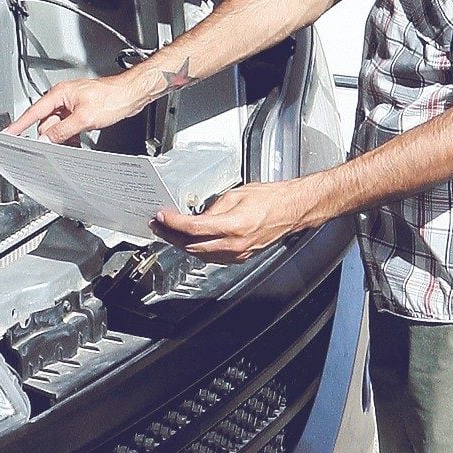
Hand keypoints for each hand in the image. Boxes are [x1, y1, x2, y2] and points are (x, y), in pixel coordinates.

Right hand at [8, 73, 155, 142]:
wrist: (130, 94)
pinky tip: (76, 140)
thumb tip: (45, 139)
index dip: (19, 124)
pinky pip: (67, 125)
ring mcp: (72, 104)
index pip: (33, 112)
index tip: (8, 133)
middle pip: (45, 122)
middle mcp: (63, 98)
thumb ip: (61, 130)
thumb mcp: (83, 118)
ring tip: (72, 142)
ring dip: (62, 136)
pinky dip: (69, 135)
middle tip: (53, 146)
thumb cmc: (112, 98)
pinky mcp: (80, 110)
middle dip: (49, 135)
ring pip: (57, 125)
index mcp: (59, 94)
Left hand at [151, 180, 315, 263]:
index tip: (161, 217)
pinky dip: (199, 250)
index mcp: (232, 225)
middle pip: (192, 245)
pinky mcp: (241, 257)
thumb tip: (197, 215)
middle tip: (159, 226)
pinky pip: (213, 257)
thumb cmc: (273, 199)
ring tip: (170, 233)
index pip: (192, 227)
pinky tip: (192, 241)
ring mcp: (238, 254)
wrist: (293, 210)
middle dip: (171, 235)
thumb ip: (213, 207)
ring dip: (183, 244)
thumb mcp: (236, 194)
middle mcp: (234, 244)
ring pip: (200, 254)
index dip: (172, 223)